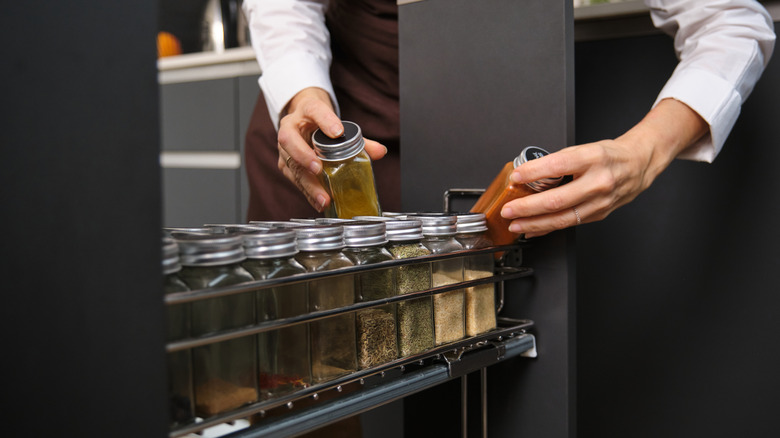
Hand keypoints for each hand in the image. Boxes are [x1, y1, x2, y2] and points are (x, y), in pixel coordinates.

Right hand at [277, 87, 386, 211]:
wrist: (303, 120)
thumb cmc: (321, 123)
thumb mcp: (339, 126)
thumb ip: (360, 140)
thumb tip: (380, 152)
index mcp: (307, 110)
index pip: (314, 110)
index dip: (325, 121)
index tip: (338, 132)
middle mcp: (290, 127)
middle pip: (290, 140)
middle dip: (303, 156)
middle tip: (318, 168)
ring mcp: (284, 147)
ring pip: (290, 164)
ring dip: (307, 183)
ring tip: (323, 197)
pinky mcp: (285, 164)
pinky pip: (294, 179)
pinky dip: (308, 192)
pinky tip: (319, 203)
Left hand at [500, 98, 707, 237]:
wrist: (639, 164)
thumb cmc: (609, 155)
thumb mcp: (584, 149)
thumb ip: (558, 162)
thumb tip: (527, 176)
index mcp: (593, 158)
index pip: (558, 165)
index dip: (534, 172)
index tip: (515, 176)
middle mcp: (598, 181)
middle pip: (557, 199)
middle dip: (528, 208)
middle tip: (508, 210)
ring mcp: (600, 201)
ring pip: (563, 218)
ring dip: (535, 224)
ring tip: (515, 224)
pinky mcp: (599, 214)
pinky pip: (569, 223)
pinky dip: (547, 228)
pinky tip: (532, 229)